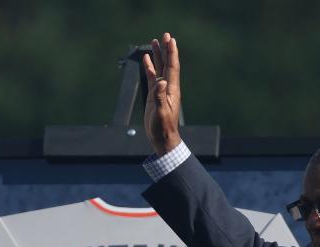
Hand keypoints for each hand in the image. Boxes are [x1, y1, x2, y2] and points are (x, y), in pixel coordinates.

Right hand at [142, 32, 182, 154]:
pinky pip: (152, 77)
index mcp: (172, 90)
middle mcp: (168, 87)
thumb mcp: (161, 112)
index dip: (171, 53)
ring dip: (158, 56)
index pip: (172, 67)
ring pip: (160, 68)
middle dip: (166, 50)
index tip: (171, 40)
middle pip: (167, 64)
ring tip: (155, 42)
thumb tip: (161, 82)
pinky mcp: (154, 95)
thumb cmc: (163, 128)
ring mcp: (161, 90)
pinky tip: (146, 60)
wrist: (162, 138)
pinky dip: (150, 68)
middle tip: (165, 35)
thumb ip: (160, 97)